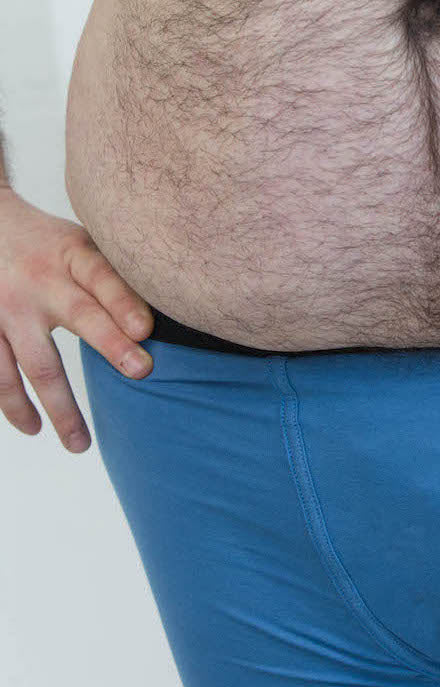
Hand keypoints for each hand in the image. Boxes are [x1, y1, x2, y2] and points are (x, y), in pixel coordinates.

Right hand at [0, 189, 154, 453]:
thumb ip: (117, 275)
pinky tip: (32, 427)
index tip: (148, 329)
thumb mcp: (83, 243)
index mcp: (72, 255)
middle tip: (141, 372)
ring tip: (80, 443)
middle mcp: (40, 281)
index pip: (103, 276)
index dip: (124, 301)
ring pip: (36, 363)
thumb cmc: (49, 245)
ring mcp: (7, 308)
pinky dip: (13, 404)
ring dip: (59, 406)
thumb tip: (175, 308)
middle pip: (79, 316)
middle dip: (111, 345)